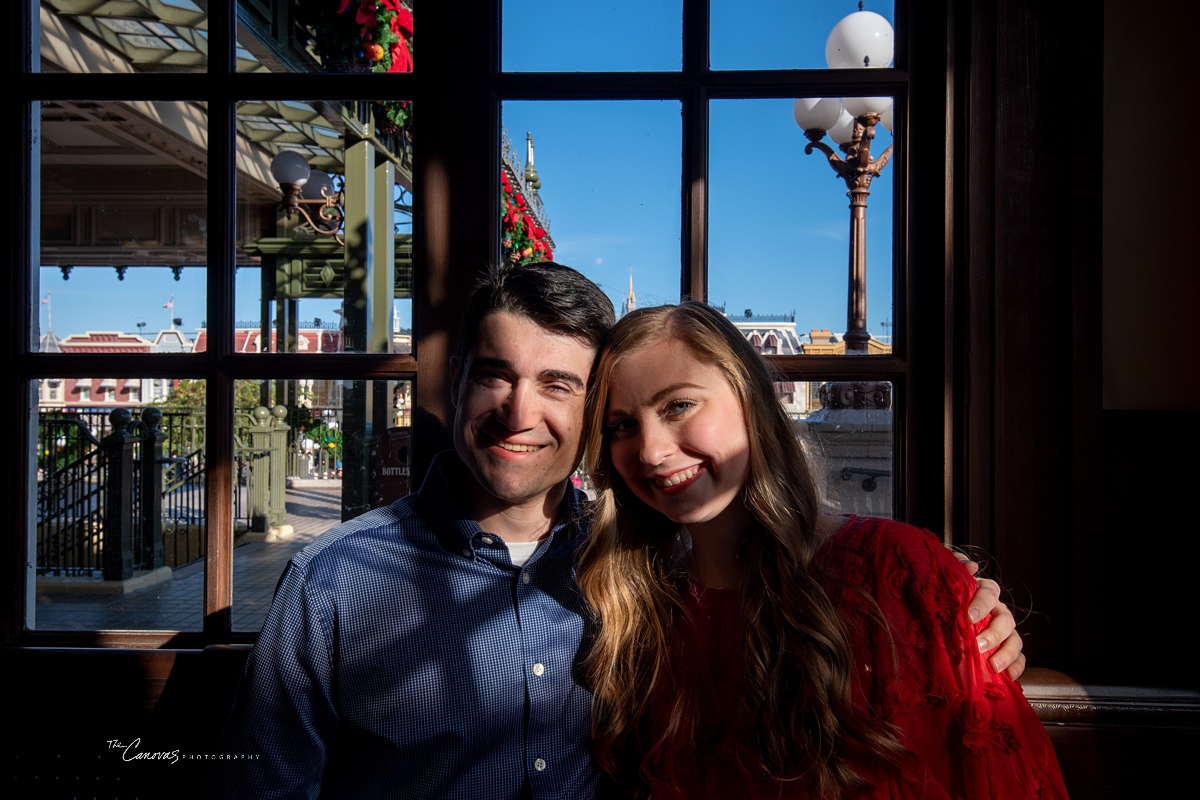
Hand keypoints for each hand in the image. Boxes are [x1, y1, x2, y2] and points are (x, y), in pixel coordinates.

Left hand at [954, 552, 1026, 680]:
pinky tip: (1008, 676)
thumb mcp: (944, 576)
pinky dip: (1017, 667)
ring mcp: (1002, 631)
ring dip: (1007, 653)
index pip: (990, 593)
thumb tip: (971, 566)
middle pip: (1006, 619)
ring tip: (993, 666)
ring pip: (1015, 639)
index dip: (982, 604)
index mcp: (983, 591)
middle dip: (994, 634)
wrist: (938, 614)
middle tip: (978, 645)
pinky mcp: (1003, 649)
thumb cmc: (943, 593)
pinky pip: (1019, 658)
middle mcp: (996, 611)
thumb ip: (955, 565)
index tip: (968, 617)